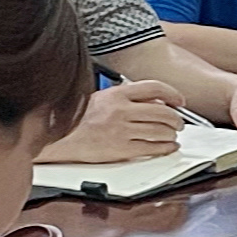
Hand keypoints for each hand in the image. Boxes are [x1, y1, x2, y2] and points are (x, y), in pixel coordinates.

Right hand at [44, 81, 197, 164]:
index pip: (154, 87)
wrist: (57, 136)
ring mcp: (122, 130)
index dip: (172, 94)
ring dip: (172, 134)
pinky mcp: (121, 149)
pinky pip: (152, 148)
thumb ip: (126, 98)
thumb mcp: (101, 98)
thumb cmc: (75, 118)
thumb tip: (153, 101)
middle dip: (176, 119)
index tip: (179, 100)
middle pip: (163, 111)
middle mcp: (121, 110)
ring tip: (173, 136)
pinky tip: (168, 148)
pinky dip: (165, 148)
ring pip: (160, 130)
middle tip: (179, 123)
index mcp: (117, 94)